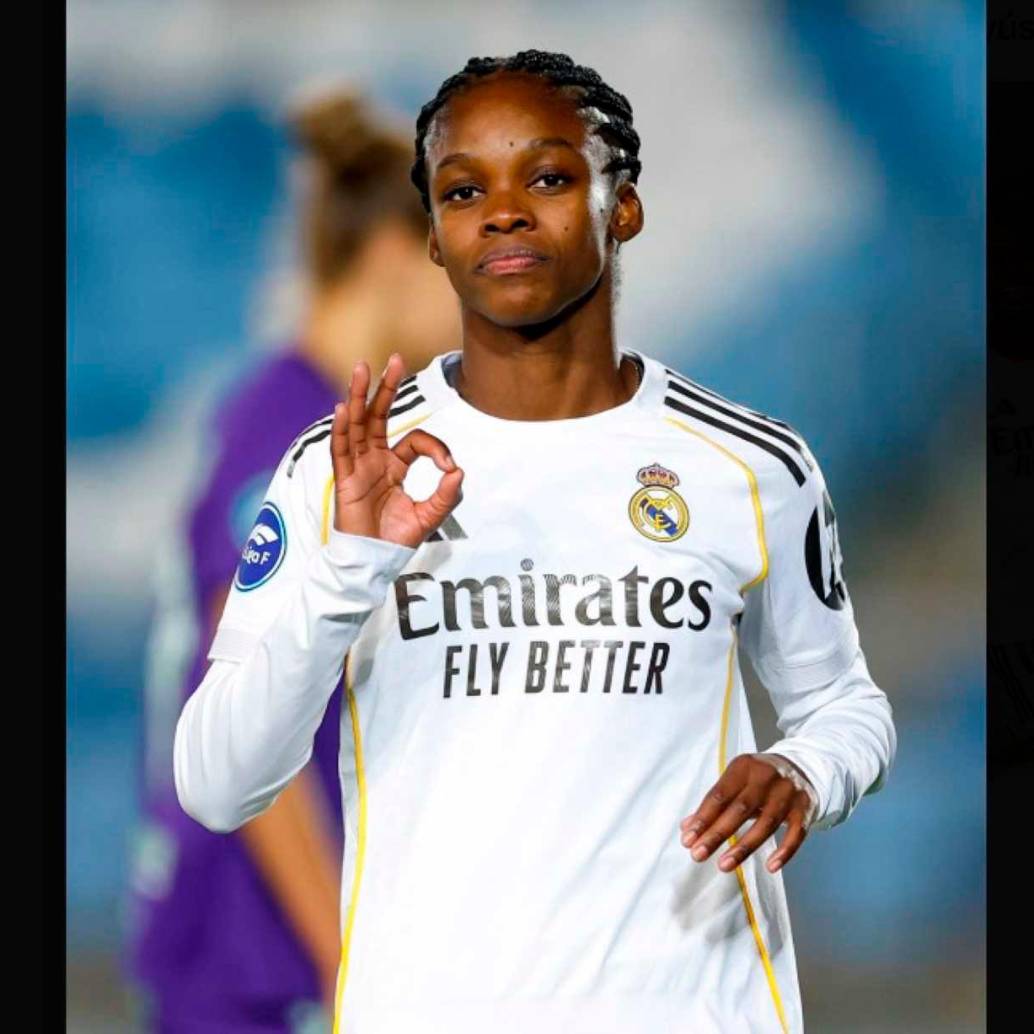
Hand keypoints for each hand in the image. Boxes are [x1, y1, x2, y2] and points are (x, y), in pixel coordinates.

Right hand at [331, 354, 463, 546]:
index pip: (415, 441)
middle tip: (395, 359)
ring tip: (361, 369)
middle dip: (386, 389)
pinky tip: (342, 408)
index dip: (435, 449)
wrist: (374, 561)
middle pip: (378, 417)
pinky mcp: (345, 480)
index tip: (449, 468)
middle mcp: (375, 460)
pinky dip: (341, 429)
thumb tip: (458, 470)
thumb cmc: (397, 540)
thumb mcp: (430, 516)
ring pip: (357, 425)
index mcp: (395, 466)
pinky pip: (341, 450)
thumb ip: (446, 496)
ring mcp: (358, 467)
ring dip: (358, 396)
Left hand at [678, 754, 814, 873]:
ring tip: (724, 865)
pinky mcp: (805, 809)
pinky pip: (796, 834)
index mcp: (744, 767)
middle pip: (739, 809)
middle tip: (698, 855)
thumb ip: (713, 804)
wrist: (802, 767)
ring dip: (744, 847)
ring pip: (766, 824)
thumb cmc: (759, 779)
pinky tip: (770, 867)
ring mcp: (788, 793)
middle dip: (717, 834)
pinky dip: (784, 851)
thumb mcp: (735, 782)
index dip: (702, 818)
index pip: (719, 795)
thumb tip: (687, 828)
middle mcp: (766, 777)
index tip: (688, 840)